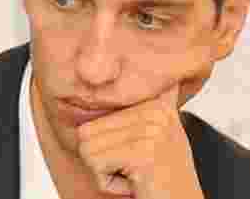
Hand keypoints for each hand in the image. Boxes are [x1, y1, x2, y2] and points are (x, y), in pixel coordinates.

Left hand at [76, 83, 203, 198]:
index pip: (96, 109)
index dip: (103, 138)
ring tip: (135, 173)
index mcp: (156, 100)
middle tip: (134, 167)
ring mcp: (151, 129)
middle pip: (86, 130)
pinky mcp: (142, 152)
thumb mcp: (154, 133)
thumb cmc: (163, 178)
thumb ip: (142, 105)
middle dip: (102, 157)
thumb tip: (131, 66)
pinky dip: (107, 183)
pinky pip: (95, 165)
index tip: (134, 151)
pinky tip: (135, 184)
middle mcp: (156, 108)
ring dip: (105, 171)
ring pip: (86, 147)